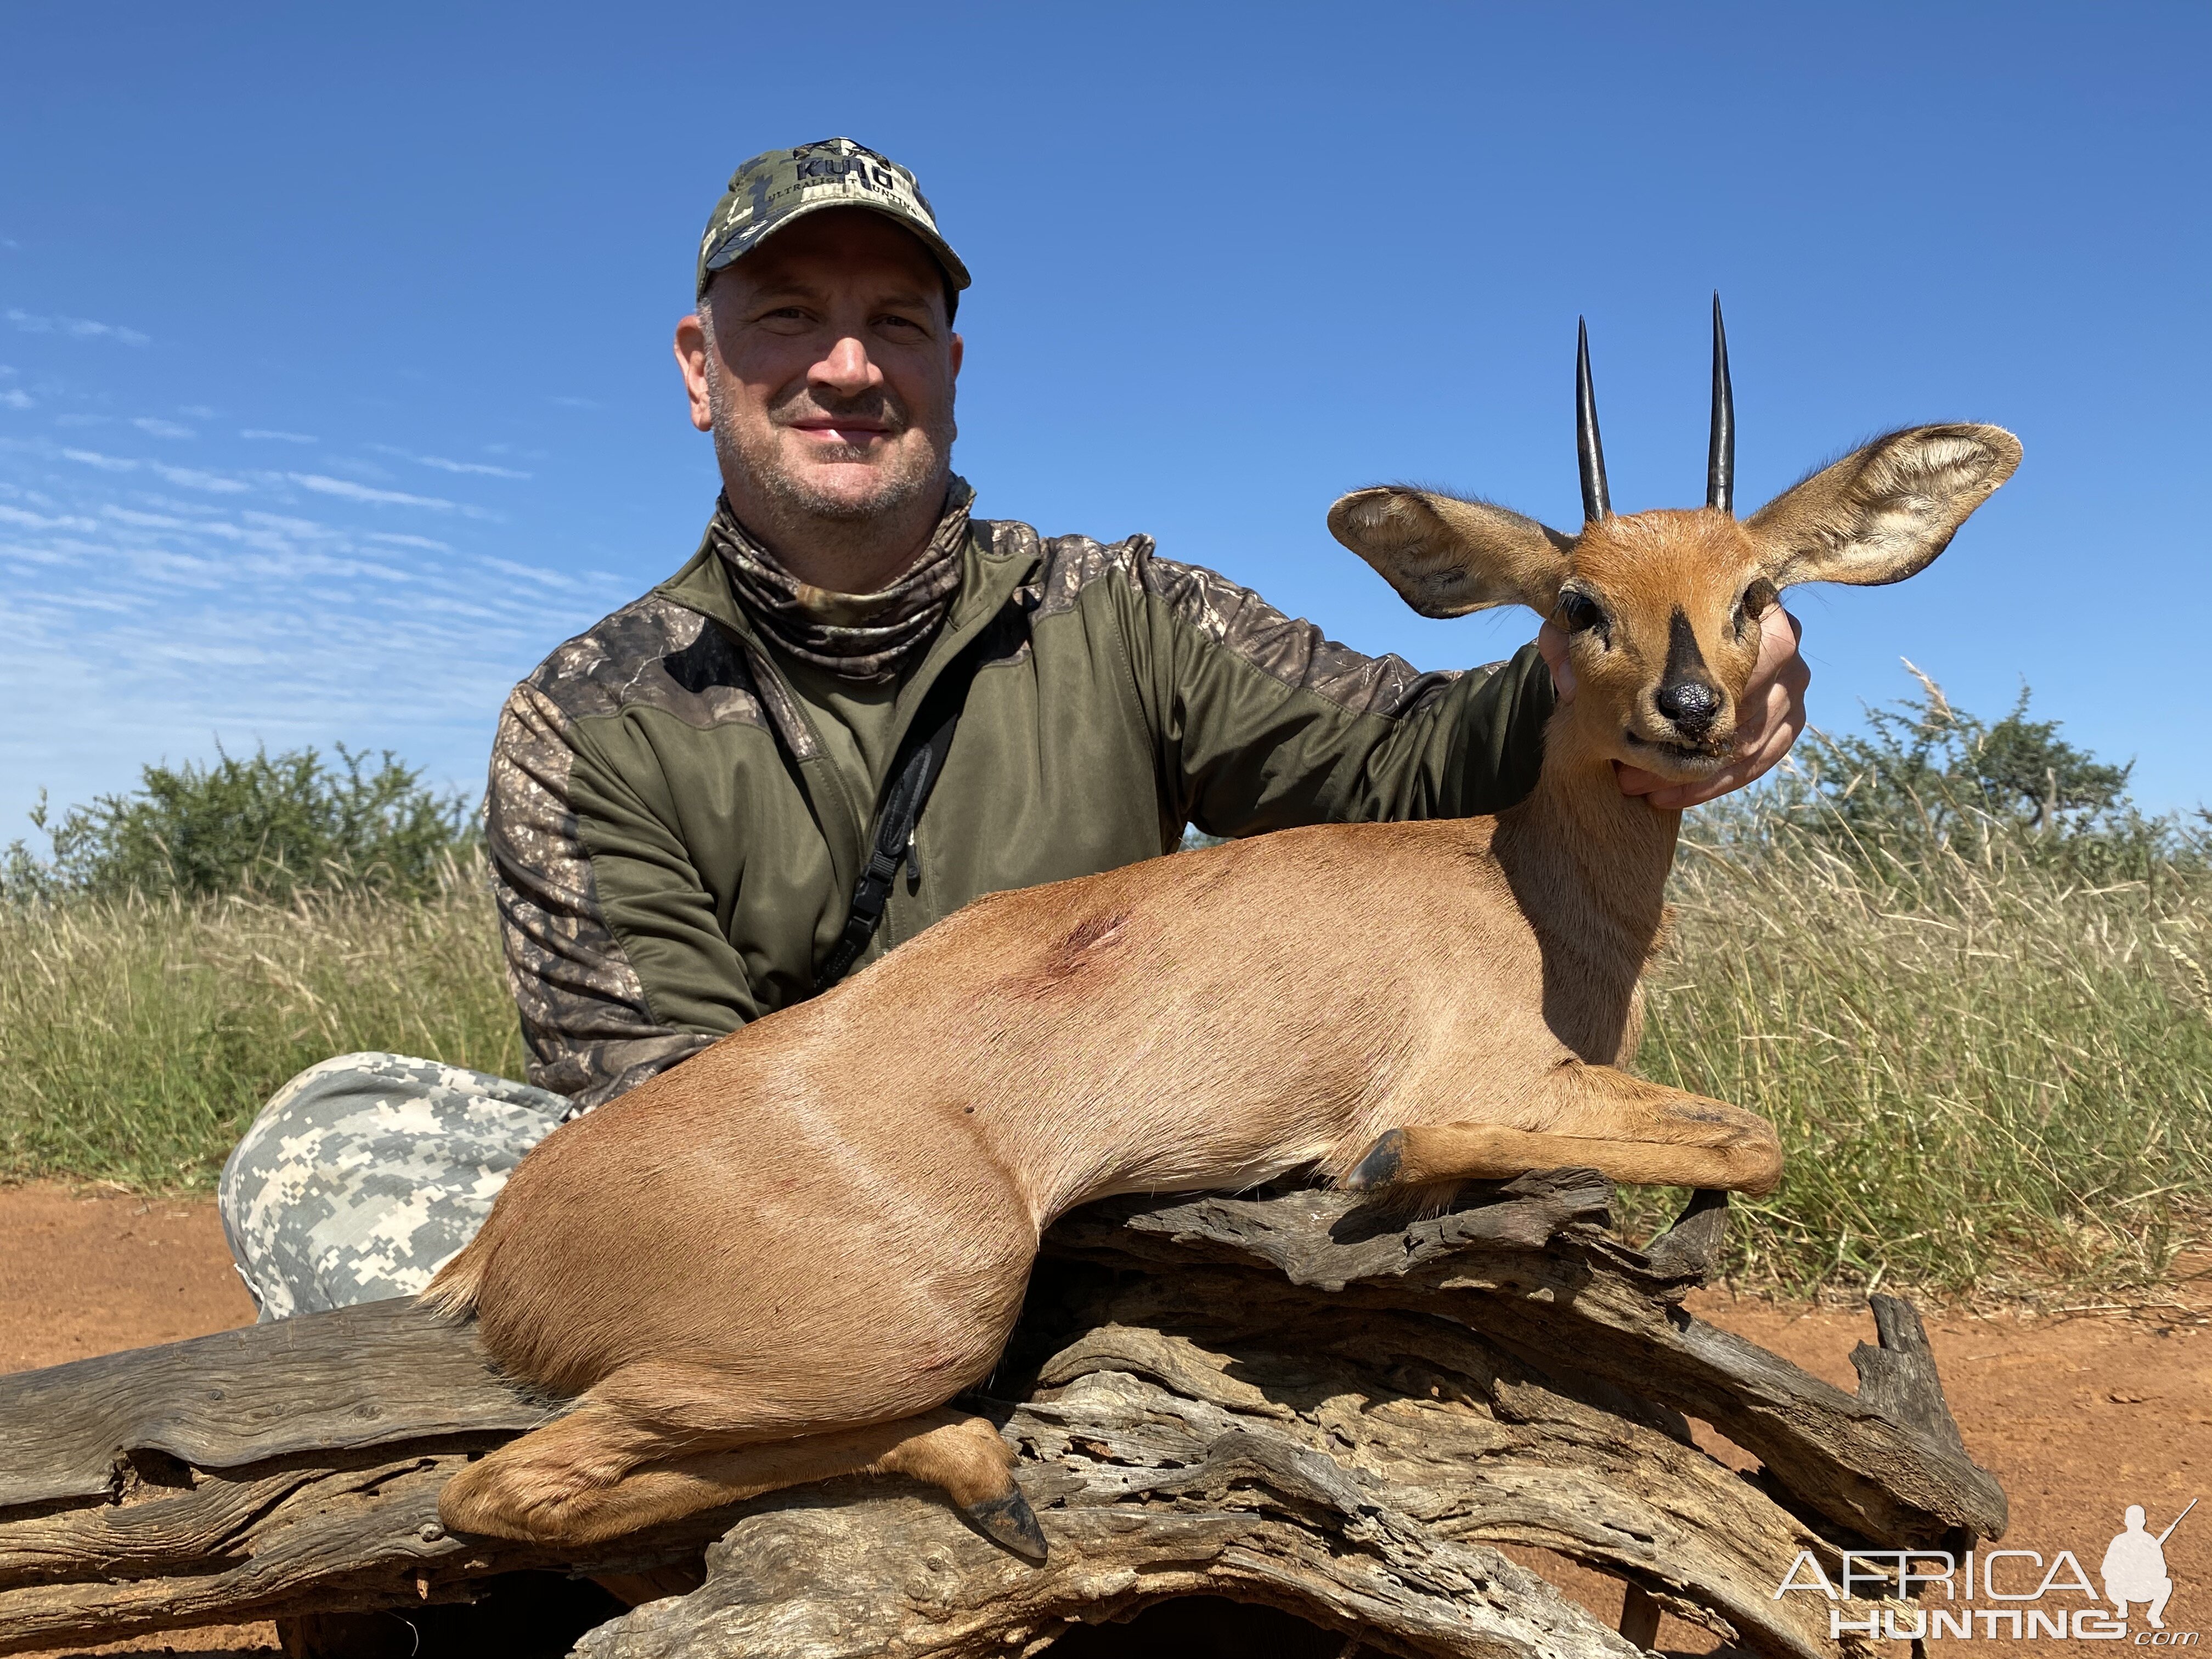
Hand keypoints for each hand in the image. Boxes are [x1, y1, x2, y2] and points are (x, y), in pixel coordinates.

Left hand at [1536, 605, 1808, 808]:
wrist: (1670, 640)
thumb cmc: (1639, 629)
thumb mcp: (1600, 630)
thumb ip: (1574, 642)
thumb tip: (1565, 669)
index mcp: (1745, 601)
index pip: (1739, 648)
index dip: (1691, 691)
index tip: (1640, 720)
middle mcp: (1782, 640)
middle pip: (1746, 700)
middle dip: (1683, 741)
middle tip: (1627, 767)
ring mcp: (1792, 684)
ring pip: (1748, 739)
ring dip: (1691, 772)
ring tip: (1633, 785)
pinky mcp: (1788, 720)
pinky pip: (1757, 760)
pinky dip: (1711, 784)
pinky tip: (1665, 796)